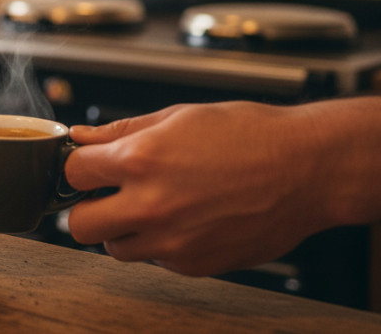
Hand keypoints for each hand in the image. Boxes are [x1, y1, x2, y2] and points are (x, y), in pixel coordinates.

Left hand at [62, 90, 380, 276]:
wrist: (307, 169)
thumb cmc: (251, 136)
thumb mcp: (179, 116)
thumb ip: (123, 131)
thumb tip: (83, 138)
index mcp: (142, 160)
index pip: (73, 173)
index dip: (80, 167)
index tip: (90, 166)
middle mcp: (151, 206)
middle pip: (79, 225)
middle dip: (88, 207)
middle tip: (108, 194)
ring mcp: (173, 242)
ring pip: (115, 249)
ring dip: (123, 229)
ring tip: (154, 205)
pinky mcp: (194, 264)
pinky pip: (156, 260)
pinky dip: (161, 244)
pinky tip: (187, 218)